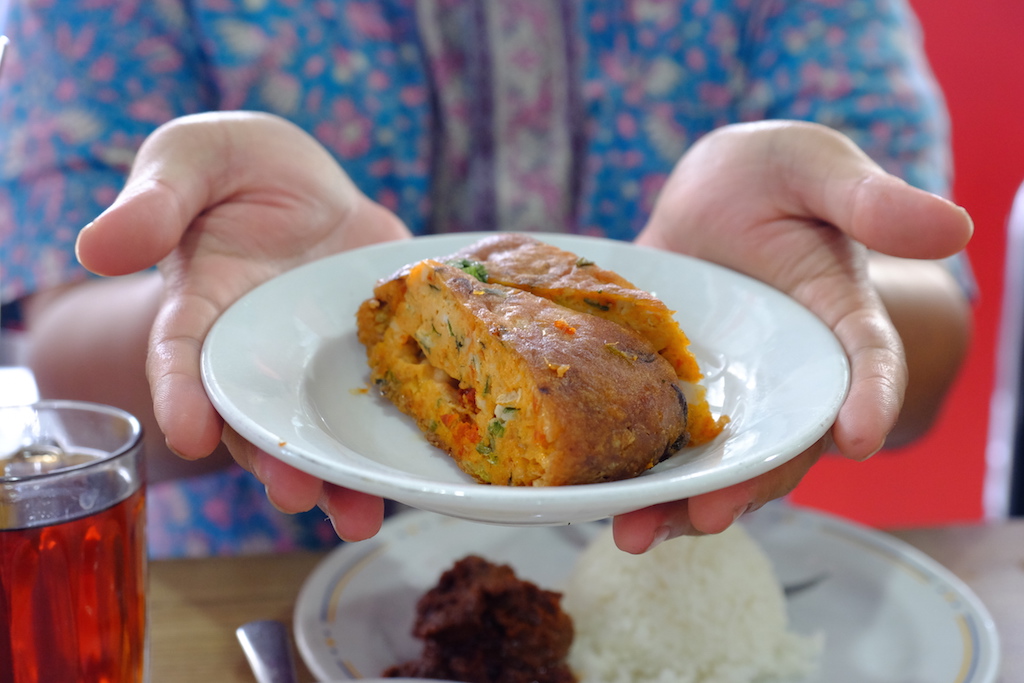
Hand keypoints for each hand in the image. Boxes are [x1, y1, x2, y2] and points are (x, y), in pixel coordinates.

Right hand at [76, 111, 409, 540]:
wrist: (312, 183)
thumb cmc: (238, 168)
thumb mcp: (195, 157)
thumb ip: (157, 198)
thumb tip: (98, 247)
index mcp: (202, 307)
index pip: (182, 357)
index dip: (182, 396)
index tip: (189, 434)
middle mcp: (257, 351)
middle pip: (256, 418)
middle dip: (272, 460)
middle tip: (294, 494)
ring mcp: (315, 360)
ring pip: (318, 429)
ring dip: (336, 478)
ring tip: (359, 517)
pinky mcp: (370, 356)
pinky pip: (381, 401)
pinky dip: (394, 439)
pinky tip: (415, 474)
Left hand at [616, 120, 972, 552]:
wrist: (708, 193)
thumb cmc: (774, 175)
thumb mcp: (814, 169)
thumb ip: (870, 199)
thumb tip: (956, 225)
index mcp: (839, 315)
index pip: (867, 362)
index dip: (870, 398)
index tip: (860, 438)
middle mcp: (790, 369)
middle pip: (783, 440)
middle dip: (752, 482)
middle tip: (711, 515)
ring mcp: (733, 387)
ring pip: (720, 458)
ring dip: (683, 502)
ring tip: (637, 534)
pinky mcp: (679, 391)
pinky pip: (666, 440)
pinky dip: (641, 475)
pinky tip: (600, 502)